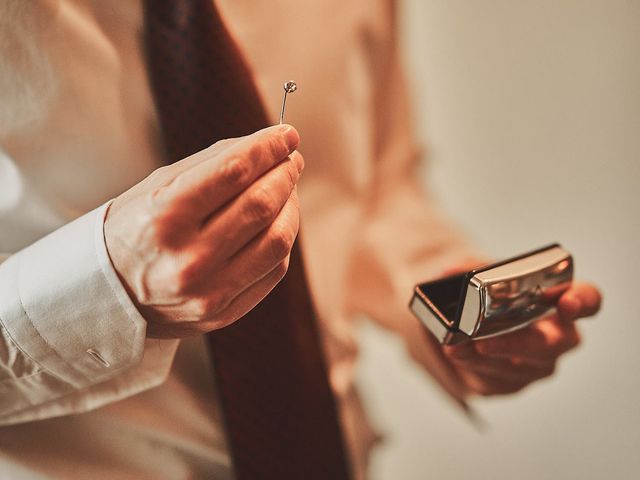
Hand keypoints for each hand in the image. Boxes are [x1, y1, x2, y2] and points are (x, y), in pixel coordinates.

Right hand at [104, 125, 302, 338]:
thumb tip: (267, 146)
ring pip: (278, 241)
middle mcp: (188, 259)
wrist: (110, 294)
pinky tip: (274, 223)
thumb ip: (212, 164)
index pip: (233, 171)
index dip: (267, 147)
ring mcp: (209, 292)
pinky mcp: (225, 313)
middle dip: (284, 174)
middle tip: (290, 159)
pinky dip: (282, 238)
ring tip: (286, 190)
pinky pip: (274, 269)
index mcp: (164, 217)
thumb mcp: (158, 187)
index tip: (286, 135)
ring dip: (291, 207)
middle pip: (261, 205)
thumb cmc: (136, 229)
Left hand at [441, 261, 601, 394]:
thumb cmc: (483, 294)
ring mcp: (536, 364)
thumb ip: (468, 266)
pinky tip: (456, 355)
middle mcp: (556, 336)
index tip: (567, 302)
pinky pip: (495, 382)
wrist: (461, 325)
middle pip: (555, 344)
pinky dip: (473, 367)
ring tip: (456, 346)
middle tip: (486, 339)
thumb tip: (450, 271)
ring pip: (520, 368)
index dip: (582, 301)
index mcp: (558, 300)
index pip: (587, 300)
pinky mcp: (510, 383)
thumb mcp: (474, 272)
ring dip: (486, 358)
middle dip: (520, 342)